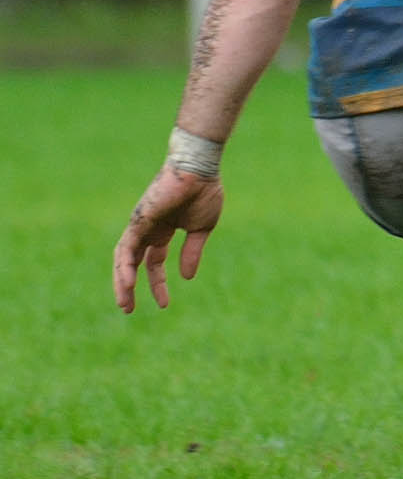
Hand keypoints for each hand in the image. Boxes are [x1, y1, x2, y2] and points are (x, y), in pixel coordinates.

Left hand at [114, 166, 223, 312]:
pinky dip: (125, 266)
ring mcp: (140, 225)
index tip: (163, 304)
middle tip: (128, 309)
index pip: (155, 262)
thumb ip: (192, 252)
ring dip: (122, 281)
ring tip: (124, 303)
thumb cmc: (204, 191)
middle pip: (133, 263)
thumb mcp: (202, 229)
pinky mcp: (138, 221)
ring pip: (123, 258)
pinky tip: (128, 283)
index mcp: (164, 230)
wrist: (199, 169)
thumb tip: (186, 277)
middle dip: (130, 287)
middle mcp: (148, 229)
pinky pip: (126, 248)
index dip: (158, 283)